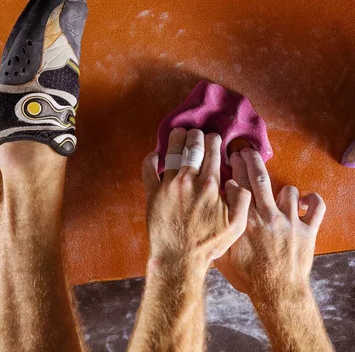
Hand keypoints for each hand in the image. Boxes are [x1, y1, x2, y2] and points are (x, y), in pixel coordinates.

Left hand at [142, 128, 251, 273]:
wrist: (180, 258)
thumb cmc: (209, 243)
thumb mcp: (236, 224)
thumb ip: (242, 200)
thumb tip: (237, 182)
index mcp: (210, 185)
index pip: (213, 153)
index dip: (213, 141)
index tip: (213, 138)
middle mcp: (189, 180)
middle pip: (193, 148)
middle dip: (196, 136)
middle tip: (196, 132)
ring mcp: (169, 186)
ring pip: (172, 154)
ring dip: (176, 140)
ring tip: (178, 133)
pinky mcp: (153, 194)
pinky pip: (148, 171)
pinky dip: (150, 160)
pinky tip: (154, 155)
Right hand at [214, 149, 325, 297]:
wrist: (276, 292)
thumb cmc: (248, 276)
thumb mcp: (223, 255)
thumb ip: (219, 231)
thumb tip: (209, 216)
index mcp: (244, 219)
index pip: (237, 184)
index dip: (232, 169)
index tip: (229, 161)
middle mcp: (266, 214)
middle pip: (259, 177)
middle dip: (251, 159)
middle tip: (245, 151)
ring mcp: (289, 220)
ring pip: (288, 190)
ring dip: (282, 190)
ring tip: (278, 195)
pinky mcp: (307, 229)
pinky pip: (316, 206)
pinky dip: (312, 201)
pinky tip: (305, 202)